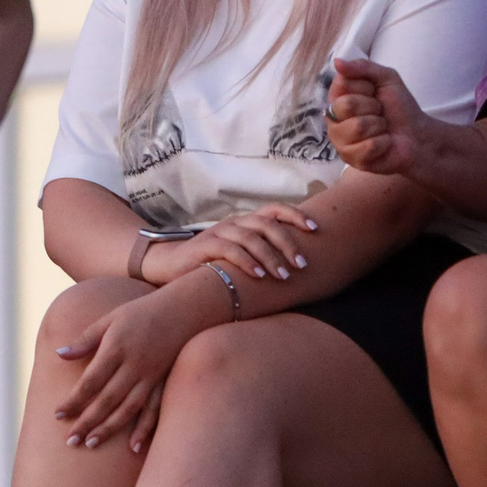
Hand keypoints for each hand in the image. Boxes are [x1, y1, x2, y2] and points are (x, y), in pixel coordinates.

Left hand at [50, 289, 213, 453]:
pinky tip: (134, 447)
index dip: (73, 400)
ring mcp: (151, 376)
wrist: (184, 309)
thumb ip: (85, 340)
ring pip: (128, 409)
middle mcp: (133, 365)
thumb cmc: (141, 312)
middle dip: (87, 421)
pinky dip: (145, 429)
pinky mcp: (164, 382)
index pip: (90, 381)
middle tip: (70, 440)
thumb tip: (59, 354)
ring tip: (91, 444)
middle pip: (106, 399)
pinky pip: (154, 409)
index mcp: (116, 348)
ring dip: (109, 428)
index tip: (57, 414)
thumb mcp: (110, 319)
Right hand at [145, 204, 318, 283]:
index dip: (296, 216)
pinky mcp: (205, 246)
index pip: (274, 210)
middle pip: (267, 225)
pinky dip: (247, 262)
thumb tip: (294, 263)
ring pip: (251, 238)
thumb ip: (260, 253)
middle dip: (288, 243)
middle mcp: (234, 223)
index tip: (316, 229)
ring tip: (284, 276)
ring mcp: (219, 233)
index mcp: (245, 222)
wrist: (170, 265)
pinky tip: (259, 276)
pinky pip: (230, 251)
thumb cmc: (211, 263)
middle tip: (303, 264)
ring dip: (271, 257)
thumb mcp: (239, 254)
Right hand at [327, 58, 436, 177]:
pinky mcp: (351, 160)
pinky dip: (384, 143)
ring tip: (382, 129)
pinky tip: (384, 144)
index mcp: (338, 98)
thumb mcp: (386, 78)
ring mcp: (340, 142)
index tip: (374, 94)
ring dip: (379, 126)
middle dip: (373, 107)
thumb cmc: (399, 107)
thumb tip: (337, 62)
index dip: (365, 88)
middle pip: (346, 106)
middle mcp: (333, 120)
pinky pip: (368, 146)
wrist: (417, 135)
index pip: (342, 85)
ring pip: (357, 127)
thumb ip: (362, 67)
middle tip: (380, 113)